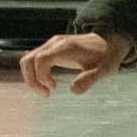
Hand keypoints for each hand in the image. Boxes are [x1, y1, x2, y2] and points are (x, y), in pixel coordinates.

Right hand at [19, 30, 135, 96]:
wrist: (109, 42)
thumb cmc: (106, 57)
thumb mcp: (104, 71)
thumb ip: (90, 79)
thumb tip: (73, 90)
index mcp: (66, 48)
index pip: (41, 59)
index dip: (41, 76)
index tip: (53, 88)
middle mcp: (55, 44)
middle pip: (28, 60)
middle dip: (32, 80)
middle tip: (47, 94)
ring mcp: (51, 45)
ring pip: (28, 60)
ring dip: (32, 78)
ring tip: (47, 91)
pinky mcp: (51, 49)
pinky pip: (34, 61)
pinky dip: (35, 74)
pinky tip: (48, 83)